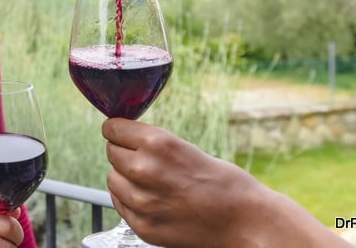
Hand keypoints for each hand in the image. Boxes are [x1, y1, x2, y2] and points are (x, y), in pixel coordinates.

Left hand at [102, 118, 259, 245]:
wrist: (244, 222)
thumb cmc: (223, 183)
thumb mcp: (184, 148)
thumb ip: (151, 145)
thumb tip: (125, 139)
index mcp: (157, 143)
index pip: (112, 129)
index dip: (117, 130)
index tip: (118, 132)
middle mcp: (144, 169)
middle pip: (111, 152)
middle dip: (122, 152)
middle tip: (141, 158)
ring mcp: (141, 201)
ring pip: (112, 178)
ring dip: (124, 177)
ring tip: (149, 181)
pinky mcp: (142, 225)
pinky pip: (119, 204)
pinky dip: (129, 199)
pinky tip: (150, 198)